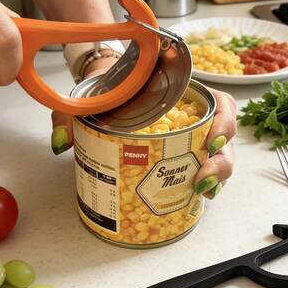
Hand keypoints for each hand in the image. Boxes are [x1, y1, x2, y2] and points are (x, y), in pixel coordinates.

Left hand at [51, 65, 235, 199]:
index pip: (221, 103)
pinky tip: (199, 195)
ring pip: (220, 154)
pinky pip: (207, 166)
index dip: (225, 123)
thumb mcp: (94, 96)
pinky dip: (209, 182)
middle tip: (203, 180)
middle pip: (225, 137)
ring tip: (202, 191)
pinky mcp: (187, 154)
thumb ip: (72, 115)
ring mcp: (194, 136)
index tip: (210, 141)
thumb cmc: (112, 91)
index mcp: (184, 93)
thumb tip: (62, 144)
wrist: (111, 92)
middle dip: (221, 161)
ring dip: (218, 176)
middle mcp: (195, 115)